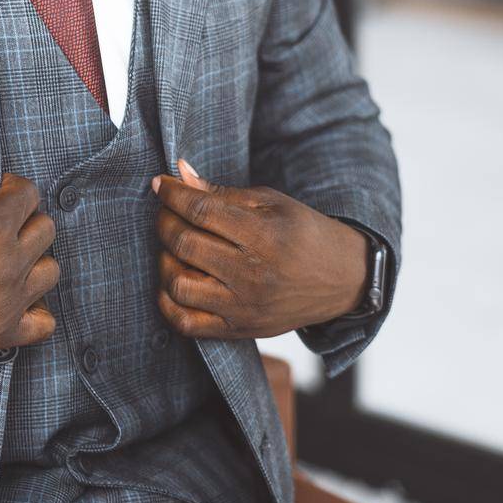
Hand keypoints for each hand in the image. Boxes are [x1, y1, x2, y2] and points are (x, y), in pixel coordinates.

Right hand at [0, 162, 58, 363]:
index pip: (28, 194)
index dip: (12, 186)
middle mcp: (7, 263)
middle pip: (45, 229)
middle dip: (25, 218)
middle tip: (0, 221)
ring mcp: (7, 302)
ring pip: (51, 272)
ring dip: (34, 259)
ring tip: (9, 257)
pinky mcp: (0, 334)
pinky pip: (44, 324)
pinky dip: (36, 308)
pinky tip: (16, 296)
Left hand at [150, 158, 369, 339]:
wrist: (342, 279)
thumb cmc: (304, 233)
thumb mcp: (271, 202)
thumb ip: (222, 192)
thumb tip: (180, 172)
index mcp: (263, 236)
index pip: (201, 210)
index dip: (173, 194)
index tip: (160, 184)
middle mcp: (252, 275)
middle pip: (185, 244)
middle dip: (165, 221)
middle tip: (167, 211)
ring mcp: (244, 307)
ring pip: (179, 285)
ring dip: (165, 260)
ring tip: (174, 247)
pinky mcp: (239, 330)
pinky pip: (187, 324)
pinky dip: (168, 302)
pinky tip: (174, 279)